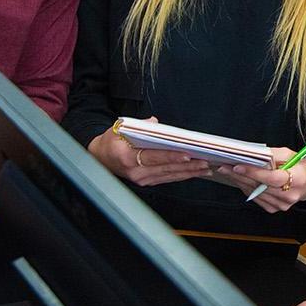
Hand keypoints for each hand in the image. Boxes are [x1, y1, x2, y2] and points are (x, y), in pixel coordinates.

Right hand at [86, 117, 210, 186]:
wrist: (100, 158)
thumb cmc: (110, 142)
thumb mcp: (118, 129)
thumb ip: (138, 125)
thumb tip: (154, 122)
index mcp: (127, 158)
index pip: (154, 157)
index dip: (172, 156)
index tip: (187, 155)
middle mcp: (136, 172)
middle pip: (166, 168)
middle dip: (188, 165)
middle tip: (205, 161)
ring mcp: (142, 179)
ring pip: (170, 175)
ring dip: (189, 172)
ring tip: (206, 168)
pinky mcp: (147, 182)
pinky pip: (168, 179)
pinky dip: (182, 175)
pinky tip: (194, 172)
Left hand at [210, 145, 305, 212]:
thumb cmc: (301, 167)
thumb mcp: (291, 154)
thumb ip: (273, 155)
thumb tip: (254, 155)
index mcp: (298, 179)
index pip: (272, 178)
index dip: (254, 172)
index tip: (238, 166)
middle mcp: (290, 195)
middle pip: (260, 186)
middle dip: (240, 175)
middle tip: (225, 166)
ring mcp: (282, 205)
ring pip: (255, 193)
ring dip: (240, 182)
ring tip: (228, 171)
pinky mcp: (275, 208)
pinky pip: (256, 198)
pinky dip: (246, 188)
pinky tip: (239, 180)